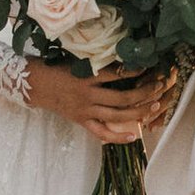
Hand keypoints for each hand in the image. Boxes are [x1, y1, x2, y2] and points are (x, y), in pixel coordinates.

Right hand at [29, 61, 176, 144]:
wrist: (35, 85)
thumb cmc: (56, 68)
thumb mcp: (75, 60)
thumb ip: (96, 62)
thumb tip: (122, 58)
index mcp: (86, 76)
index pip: (116, 74)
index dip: (134, 72)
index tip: (149, 66)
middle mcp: (87, 95)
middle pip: (122, 98)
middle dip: (144, 93)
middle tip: (159, 86)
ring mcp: (85, 110)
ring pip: (116, 115)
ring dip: (138, 112)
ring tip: (154, 106)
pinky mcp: (82, 121)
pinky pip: (102, 133)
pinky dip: (118, 137)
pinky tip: (134, 135)